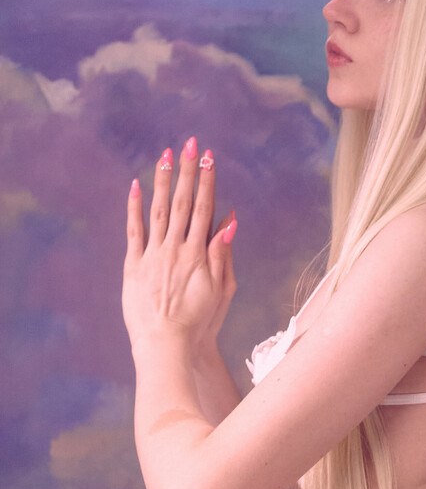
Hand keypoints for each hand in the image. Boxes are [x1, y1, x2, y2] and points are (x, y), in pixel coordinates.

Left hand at [122, 136, 236, 358]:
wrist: (166, 344)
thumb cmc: (199, 322)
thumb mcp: (221, 290)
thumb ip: (222, 254)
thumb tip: (229, 222)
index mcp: (198, 253)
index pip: (204, 208)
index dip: (206, 181)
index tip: (208, 157)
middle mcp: (175, 249)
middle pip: (182, 202)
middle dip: (186, 171)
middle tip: (189, 144)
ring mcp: (153, 255)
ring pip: (158, 210)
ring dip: (162, 181)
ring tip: (164, 155)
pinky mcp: (134, 266)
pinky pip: (134, 232)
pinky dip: (134, 208)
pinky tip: (136, 187)